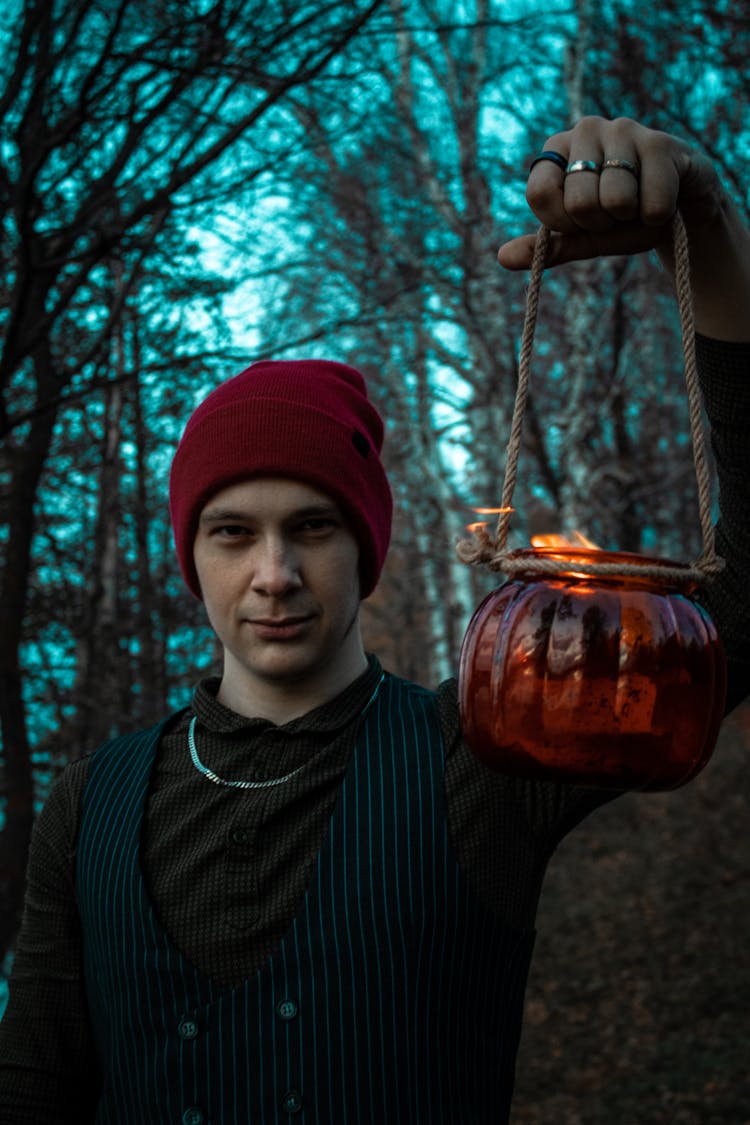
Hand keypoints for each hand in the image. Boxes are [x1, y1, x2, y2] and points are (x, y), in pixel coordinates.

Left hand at [498, 115, 749, 340]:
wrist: (676, 208)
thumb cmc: (620, 219)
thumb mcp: (580, 237)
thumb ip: (545, 248)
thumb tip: (502, 258)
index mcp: (556, 150)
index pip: (538, 194)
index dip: (561, 223)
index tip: (578, 223)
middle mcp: (585, 130)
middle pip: (578, 204)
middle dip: (600, 223)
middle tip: (615, 213)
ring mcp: (624, 129)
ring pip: (616, 201)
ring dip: (631, 218)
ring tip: (637, 203)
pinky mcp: (661, 141)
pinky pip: (652, 203)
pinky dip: (657, 216)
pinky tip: (662, 199)